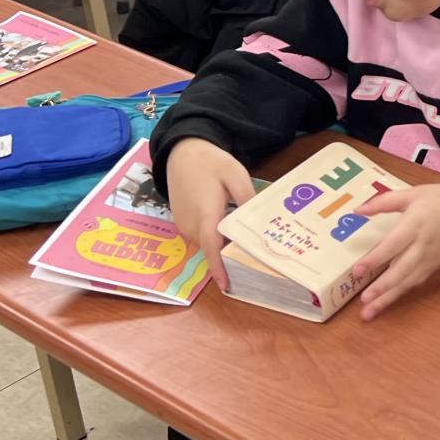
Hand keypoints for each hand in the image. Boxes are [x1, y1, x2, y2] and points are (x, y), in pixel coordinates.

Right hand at [163, 139, 254, 290]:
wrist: (182, 153)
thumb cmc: (211, 162)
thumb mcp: (236, 175)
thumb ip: (246, 199)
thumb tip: (257, 222)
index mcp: (205, 214)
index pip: (212, 247)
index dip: (219, 267)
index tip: (227, 286)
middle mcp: (191, 225)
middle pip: (212, 249)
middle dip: (229, 259)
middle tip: (254, 264)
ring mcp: (184, 225)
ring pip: (206, 244)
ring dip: (221, 248)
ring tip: (245, 249)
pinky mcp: (182, 223)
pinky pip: (200, 237)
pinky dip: (213, 239)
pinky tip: (229, 233)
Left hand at [351, 184, 439, 319]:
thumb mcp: (413, 193)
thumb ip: (384, 202)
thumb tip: (357, 210)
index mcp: (415, 224)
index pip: (393, 245)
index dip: (375, 259)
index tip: (357, 271)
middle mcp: (422, 245)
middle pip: (401, 270)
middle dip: (382, 288)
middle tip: (364, 301)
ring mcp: (430, 259)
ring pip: (408, 281)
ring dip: (389, 297)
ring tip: (370, 312)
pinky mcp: (436, 266)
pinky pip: (417, 281)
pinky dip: (402, 292)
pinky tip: (388, 302)